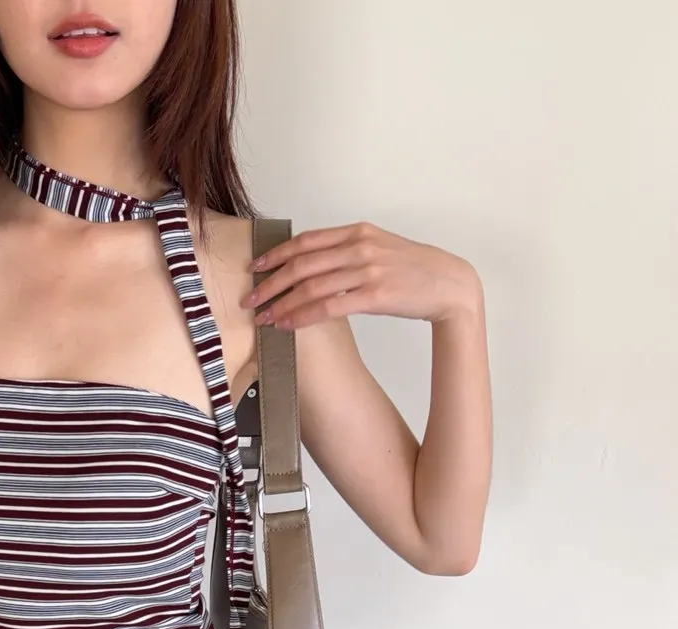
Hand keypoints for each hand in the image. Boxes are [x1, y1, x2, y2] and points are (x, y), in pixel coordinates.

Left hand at [242, 222, 482, 329]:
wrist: (450, 285)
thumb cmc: (415, 271)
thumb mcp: (381, 249)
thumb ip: (350, 251)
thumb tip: (317, 264)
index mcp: (359, 232)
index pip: (306, 241)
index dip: (276, 254)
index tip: (256, 268)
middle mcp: (359, 247)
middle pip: (301, 264)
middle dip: (270, 283)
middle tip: (249, 299)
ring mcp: (367, 270)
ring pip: (310, 286)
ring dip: (281, 303)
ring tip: (263, 317)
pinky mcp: (374, 294)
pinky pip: (327, 306)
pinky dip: (301, 316)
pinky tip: (287, 324)